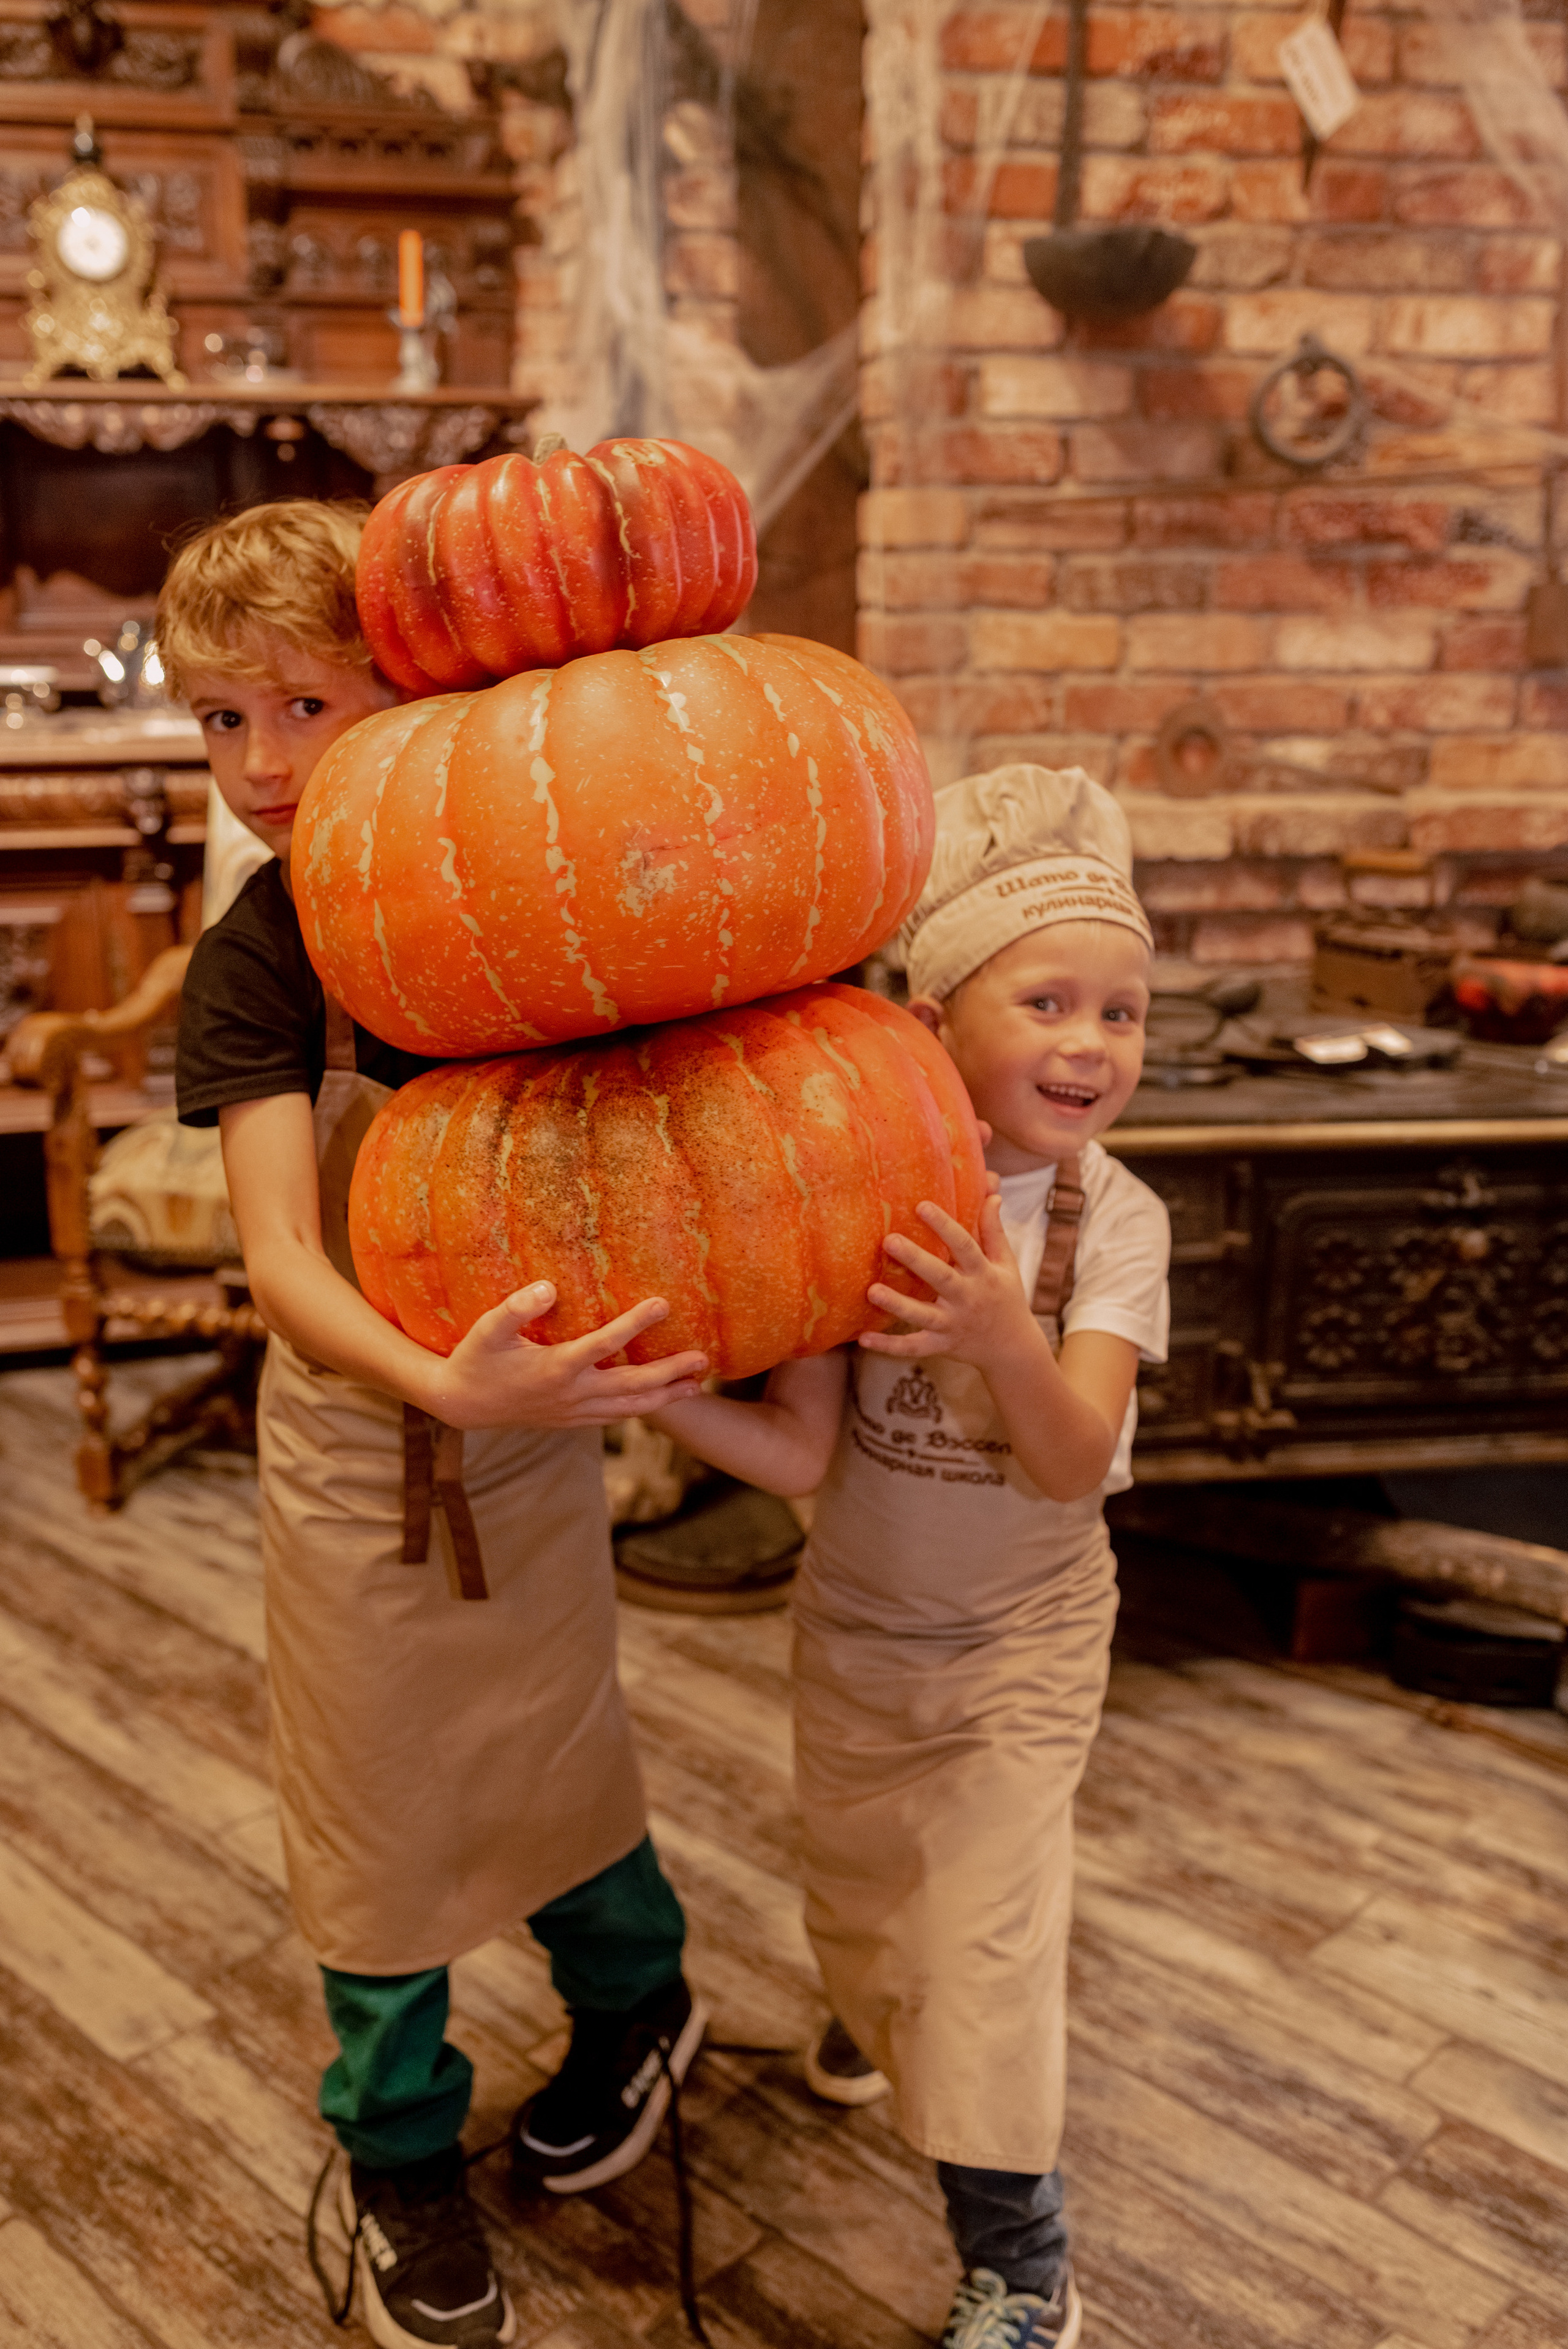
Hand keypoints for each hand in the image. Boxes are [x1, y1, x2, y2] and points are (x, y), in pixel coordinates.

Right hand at [432, 1284, 707, 1429]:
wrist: (462, 1405)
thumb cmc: (475, 1359)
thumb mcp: (487, 1328)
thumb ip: (517, 1308)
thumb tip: (549, 1287)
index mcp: (555, 1368)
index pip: (604, 1344)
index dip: (635, 1323)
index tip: (664, 1303)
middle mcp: (572, 1394)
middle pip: (631, 1386)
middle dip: (670, 1373)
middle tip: (703, 1359)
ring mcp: (574, 1412)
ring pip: (629, 1409)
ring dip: (665, 1397)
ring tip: (697, 1385)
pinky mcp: (572, 1421)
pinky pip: (615, 1417)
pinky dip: (641, 1409)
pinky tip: (660, 1400)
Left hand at [861, 1195, 1038, 1371]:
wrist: (1012, 1348)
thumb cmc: (1005, 1296)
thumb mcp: (1006, 1264)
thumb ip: (994, 1230)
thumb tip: (993, 1194)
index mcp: (983, 1274)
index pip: (964, 1245)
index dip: (944, 1225)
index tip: (922, 1206)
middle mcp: (968, 1298)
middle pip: (941, 1277)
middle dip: (916, 1260)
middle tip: (889, 1240)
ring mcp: (953, 1324)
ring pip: (923, 1315)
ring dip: (897, 1305)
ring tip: (871, 1291)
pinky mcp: (941, 1345)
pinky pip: (914, 1347)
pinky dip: (890, 1346)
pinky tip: (864, 1338)